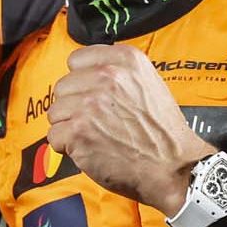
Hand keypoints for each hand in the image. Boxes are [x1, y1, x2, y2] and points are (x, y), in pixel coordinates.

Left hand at [46, 45, 214, 214]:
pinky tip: (90, 149)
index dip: (81, 81)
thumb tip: (84, 73)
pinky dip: (67, 147)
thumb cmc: (161, 131)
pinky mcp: (78, 131)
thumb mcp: (149, 84)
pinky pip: (54, 135)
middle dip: (74, 106)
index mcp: (125, 60)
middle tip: (97, 122)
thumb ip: (117, 73)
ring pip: (56, 112)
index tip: (92, 96)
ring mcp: (90, 104)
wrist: (172, 166)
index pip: (77, 60)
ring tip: (95, 136)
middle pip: (63, 86)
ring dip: (69, 127)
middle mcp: (106, 77)